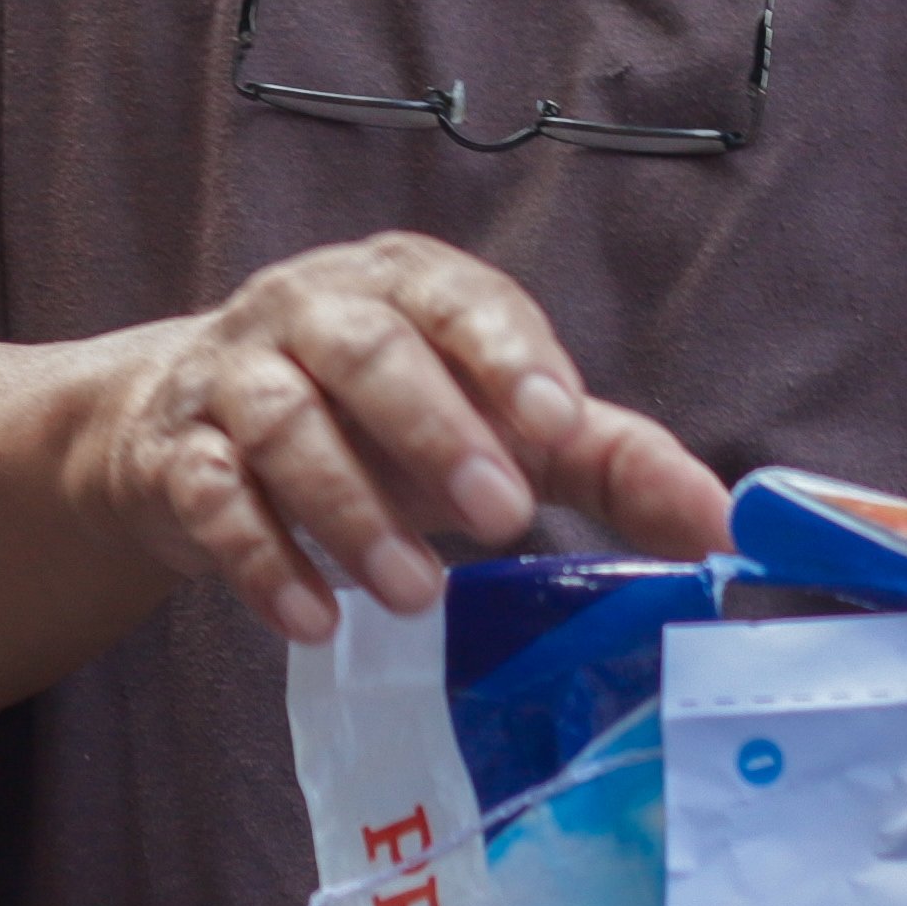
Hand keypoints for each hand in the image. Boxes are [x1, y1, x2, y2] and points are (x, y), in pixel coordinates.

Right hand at [78, 233, 727, 644]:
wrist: (187, 432)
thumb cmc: (375, 424)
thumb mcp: (491, 425)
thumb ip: (606, 462)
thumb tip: (728, 524)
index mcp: (404, 283)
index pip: (458, 298)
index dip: (506, 354)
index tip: (558, 423)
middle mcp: (311, 308)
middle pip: (365, 347)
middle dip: (434, 426)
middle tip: (500, 514)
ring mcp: (235, 376)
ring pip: (284, 422)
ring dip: (350, 509)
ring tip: (413, 594)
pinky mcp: (178, 455)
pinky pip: (213, 497)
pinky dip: (263, 560)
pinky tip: (314, 622)